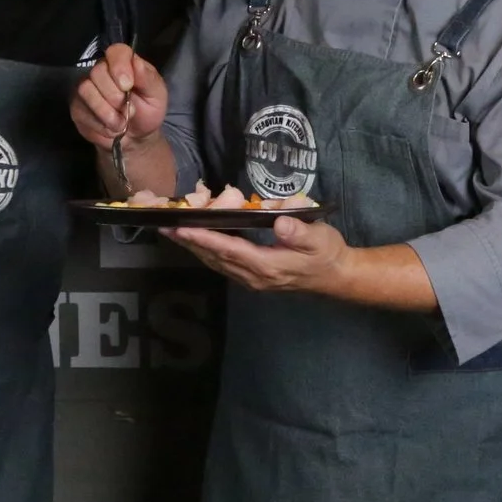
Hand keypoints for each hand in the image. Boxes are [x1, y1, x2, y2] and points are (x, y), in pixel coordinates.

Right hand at [71, 43, 166, 148]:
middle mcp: (102, 71)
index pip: (116, 51)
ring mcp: (86, 88)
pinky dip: (99, 124)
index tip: (127, 85)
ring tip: (121, 123)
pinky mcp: (77, 107)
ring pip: (86, 90)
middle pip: (97, 72)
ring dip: (106, 112)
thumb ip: (148, 78)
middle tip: (129, 110)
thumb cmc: (148, 110)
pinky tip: (110, 129)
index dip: (119, 66)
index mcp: (124, 63)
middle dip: (114, 96)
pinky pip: (81, 110)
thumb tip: (137, 62)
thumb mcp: (157, 95)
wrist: (137, 136)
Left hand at [166, 213, 350, 293]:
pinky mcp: (253, 277)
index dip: (204, 238)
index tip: (182, 228)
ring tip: (173, 233)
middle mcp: (254, 276)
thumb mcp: (319, 238)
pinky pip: (223, 264)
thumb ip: (300, 231)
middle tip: (164, 226)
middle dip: (189, 243)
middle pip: (215, 258)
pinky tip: (198, 242)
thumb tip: (280, 221)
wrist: (337, 276)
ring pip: (216, 263)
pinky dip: (207, 252)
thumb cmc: (327, 253)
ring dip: (194, 248)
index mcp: (267, 266)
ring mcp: (252, 280)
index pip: (229, 250)